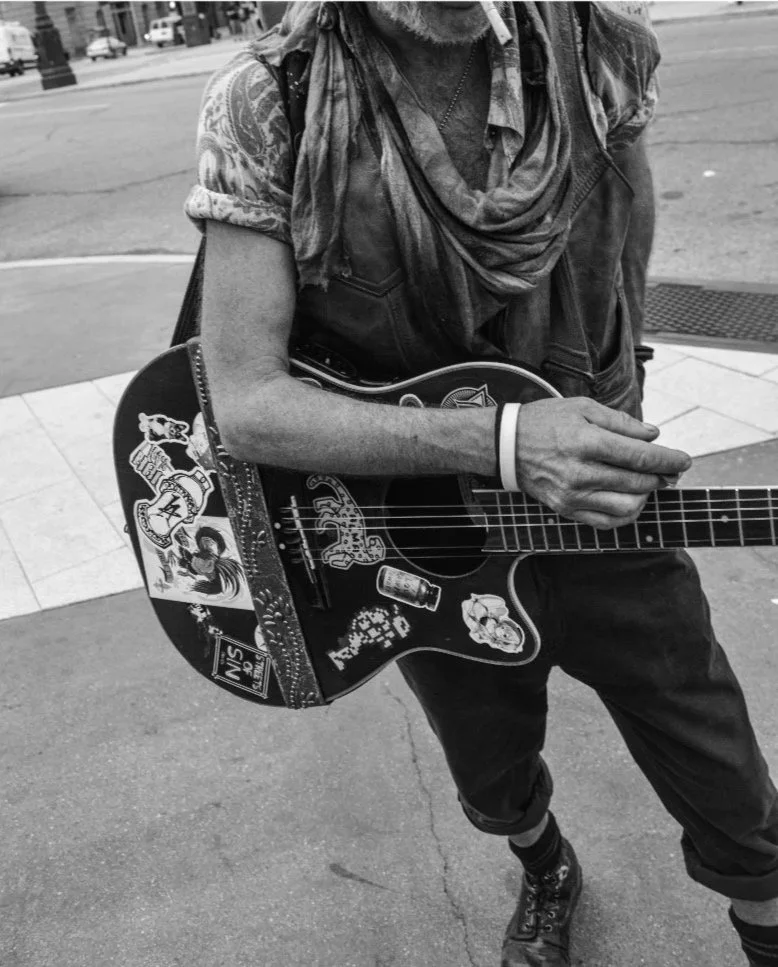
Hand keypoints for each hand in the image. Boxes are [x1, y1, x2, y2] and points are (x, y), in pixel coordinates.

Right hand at [515, 398, 691, 529]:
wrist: (506, 445)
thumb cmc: (545, 422)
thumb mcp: (583, 408)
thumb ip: (621, 422)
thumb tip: (653, 435)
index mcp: (586, 442)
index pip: (640, 457)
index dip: (668, 460)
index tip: (684, 460)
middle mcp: (580, 472)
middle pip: (638, 481)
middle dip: (662, 476)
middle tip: (670, 470)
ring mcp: (573, 495)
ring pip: (626, 506)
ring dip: (645, 496)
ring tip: (647, 483)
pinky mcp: (566, 509)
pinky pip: (606, 522)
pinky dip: (626, 515)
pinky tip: (631, 500)